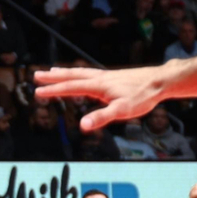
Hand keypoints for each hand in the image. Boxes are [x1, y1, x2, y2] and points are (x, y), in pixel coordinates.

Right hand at [34, 65, 167, 129]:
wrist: (160, 81)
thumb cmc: (142, 96)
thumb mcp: (122, 110)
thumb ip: (101, 117)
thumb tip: (83, 126)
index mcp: (98, 86)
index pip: (71, 87)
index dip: (53, 90)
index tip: (38, 91)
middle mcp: (99, 78)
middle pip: (72, 76)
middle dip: (53, 77)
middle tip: (37, 75)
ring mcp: (106, 76)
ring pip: (80, 72)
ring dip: (65, 72)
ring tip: (53, 71)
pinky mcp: (113, 77)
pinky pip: (89, 73)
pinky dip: (79, 73)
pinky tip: (81, 76)